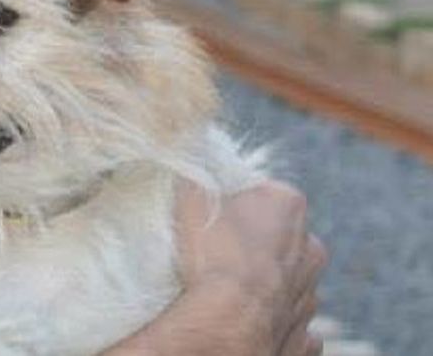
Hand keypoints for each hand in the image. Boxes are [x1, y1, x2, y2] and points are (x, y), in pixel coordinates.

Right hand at [175, 179, 327, 355]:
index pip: (262, 191)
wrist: (229, 322)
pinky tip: (248, 321)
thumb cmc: (213, 253)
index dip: (236, 201)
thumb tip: (192, 168)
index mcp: (287, 204)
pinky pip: (288, 321)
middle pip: (279, 236)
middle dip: (255, 241)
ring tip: (226, 290)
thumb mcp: (191, 195)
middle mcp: (310, 246)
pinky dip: (272, 320)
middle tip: (218, 250)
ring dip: (263, 282)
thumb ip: (196, 178)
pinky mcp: (304, 332)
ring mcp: (310, 292)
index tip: (213, 213)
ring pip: (286, 280)